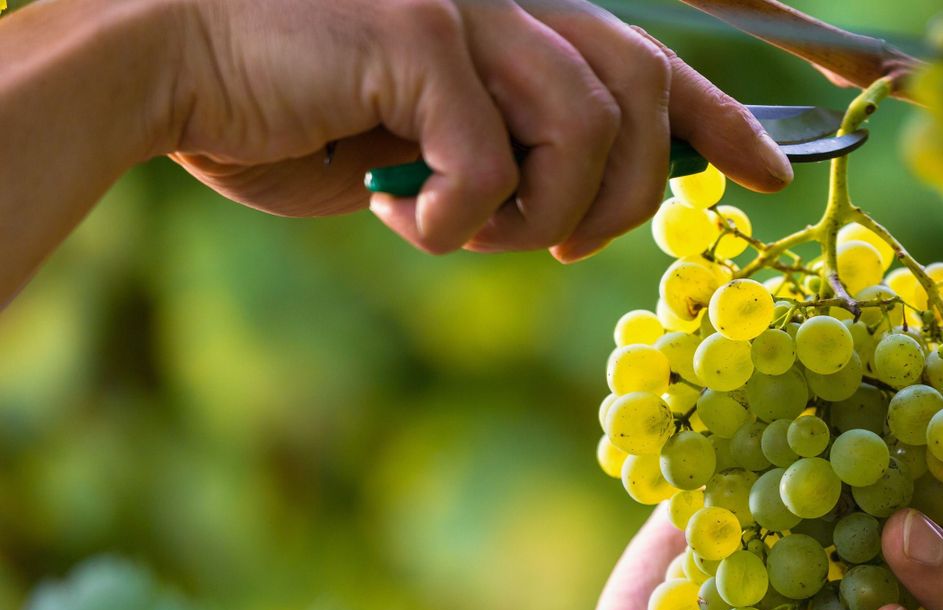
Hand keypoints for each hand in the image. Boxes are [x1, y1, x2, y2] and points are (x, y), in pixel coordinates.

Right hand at [167, 0, 791, 259]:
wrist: (169, 70)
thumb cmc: (297, 117)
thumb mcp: (431, 147)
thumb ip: (515, 156)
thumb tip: (589, 207)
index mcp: (520, 19)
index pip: (653, 66)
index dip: (723, 123)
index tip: (771, 177)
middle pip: (641, 101)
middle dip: (623, 200)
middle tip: (560, 249)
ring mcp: (467, 5)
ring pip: (587, 130)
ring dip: (541, 216)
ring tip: (473, 232)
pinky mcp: (419, 36)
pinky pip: (492, 163)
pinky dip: (457, 221)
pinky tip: (405, 217)